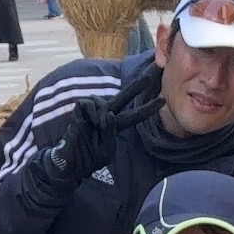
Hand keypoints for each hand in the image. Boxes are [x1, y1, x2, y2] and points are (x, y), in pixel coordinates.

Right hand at [43, 67, 164, 183]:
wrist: (71, 160)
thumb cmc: (89, 157)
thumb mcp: (107, 149)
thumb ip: (111, 132)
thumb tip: (110, 114)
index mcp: (116, 125)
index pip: (135, 115)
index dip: (148, 108)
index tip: (162, 100)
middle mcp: (107, 114)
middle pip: (126, 96)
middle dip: (139, 84)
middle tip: (152, 73)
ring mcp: (94, 110)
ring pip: (105, 103)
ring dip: (103, 115)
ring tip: (97, 127)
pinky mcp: (81, 107)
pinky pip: (91, 104)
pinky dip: (92, 113)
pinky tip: (88, 122)